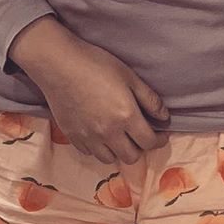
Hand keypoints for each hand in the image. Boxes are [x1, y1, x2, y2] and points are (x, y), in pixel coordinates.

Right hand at [23, 31, 170, 165]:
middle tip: (140, 135)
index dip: (159, 140)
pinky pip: (91, 153)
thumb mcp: (128, 75)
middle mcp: (108, 133)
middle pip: (131, 157)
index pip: (149, 142)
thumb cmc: (96, 64)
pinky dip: (99, 148)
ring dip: (119, 151)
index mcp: (126, 116)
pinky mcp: (73, 137)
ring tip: (119, 136)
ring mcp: (89, 138)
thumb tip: (164, 117)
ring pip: (110, 159)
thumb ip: (149, 98)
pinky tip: (99, 133)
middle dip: (140, 148)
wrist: (59, 64)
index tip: (161, 134)